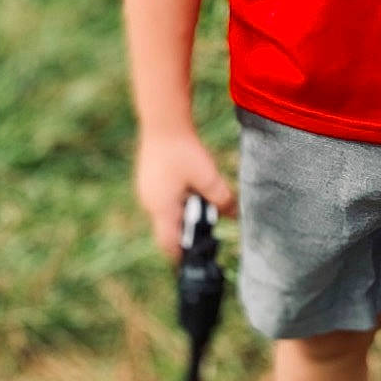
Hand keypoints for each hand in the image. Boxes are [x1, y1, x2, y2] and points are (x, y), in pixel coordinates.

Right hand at [135, 128, 235, 259]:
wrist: (163, 121)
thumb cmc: (183, 150)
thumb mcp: (209, 178)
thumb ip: (222, 200)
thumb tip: (234, 215)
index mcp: (161, 208)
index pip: (169, 244)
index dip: (182, 255)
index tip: (197, 259)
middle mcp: (149, 202)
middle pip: (167, 229)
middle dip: (187, 230)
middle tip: (206, 224)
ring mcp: (146, 190)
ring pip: (165, 213)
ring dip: (183, 213)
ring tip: (201, 201)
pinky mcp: (148, 178)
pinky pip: (162, 198)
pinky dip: (177, 200)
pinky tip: (190, 186)